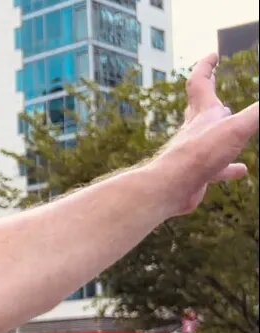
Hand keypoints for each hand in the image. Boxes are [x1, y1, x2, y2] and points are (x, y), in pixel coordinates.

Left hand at [152, 53, 259, 216]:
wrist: (170, 188)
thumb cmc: (198, 155)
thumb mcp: (237, 128)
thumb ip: (258, 114)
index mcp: (202, 113)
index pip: (200, 82)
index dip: (206, 66)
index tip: (213, 55)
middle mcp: (196, 130)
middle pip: (201, 107)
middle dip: (209, 93)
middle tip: (215, 86)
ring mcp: (195, 153)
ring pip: (210, 139)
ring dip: (224, 134)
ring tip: (238, 134)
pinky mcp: (197, 174)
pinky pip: (217, 169)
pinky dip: (229, 168)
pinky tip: (241, 171)